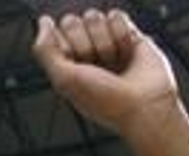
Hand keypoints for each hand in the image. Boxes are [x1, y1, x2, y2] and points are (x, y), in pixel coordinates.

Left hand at [32, 11, 178, 137]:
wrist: (144, 107)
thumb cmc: (106, 101)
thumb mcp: (64, 80)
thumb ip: (45, 50)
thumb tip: (44, 22)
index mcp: (67, 64)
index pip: (55, 34)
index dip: (67, 48)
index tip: (78, 68)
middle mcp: (85, 52)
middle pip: (72, 21)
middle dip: (86, 45)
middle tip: (99, 68)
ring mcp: (107, 42)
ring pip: (94, 17)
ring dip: (105, 43)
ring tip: (116, 64)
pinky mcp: (130, 36)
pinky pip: (116, 16)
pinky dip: (122, 35)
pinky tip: (128, 54)